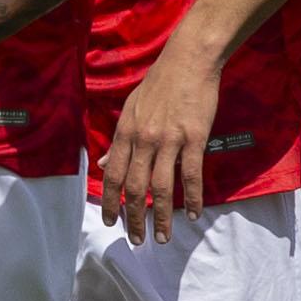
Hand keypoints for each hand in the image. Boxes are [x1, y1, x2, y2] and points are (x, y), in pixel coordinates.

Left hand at [96, 32, 223, 245]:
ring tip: (163, 238)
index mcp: (125, 132)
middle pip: (135, 188)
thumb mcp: (131, 108)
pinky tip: (192, 215)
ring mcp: (169, 139)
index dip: (111, 202)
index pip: (114, 175)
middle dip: (134, 218)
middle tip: (137, 240)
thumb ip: (119, 140)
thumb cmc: (160, 83)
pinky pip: (190, 175)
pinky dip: (192, 199)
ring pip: (161, 188)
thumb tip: (105, 164)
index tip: (111, 223)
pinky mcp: (194, 138)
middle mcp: (143, 139)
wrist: (189, 59)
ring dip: (161, 218)